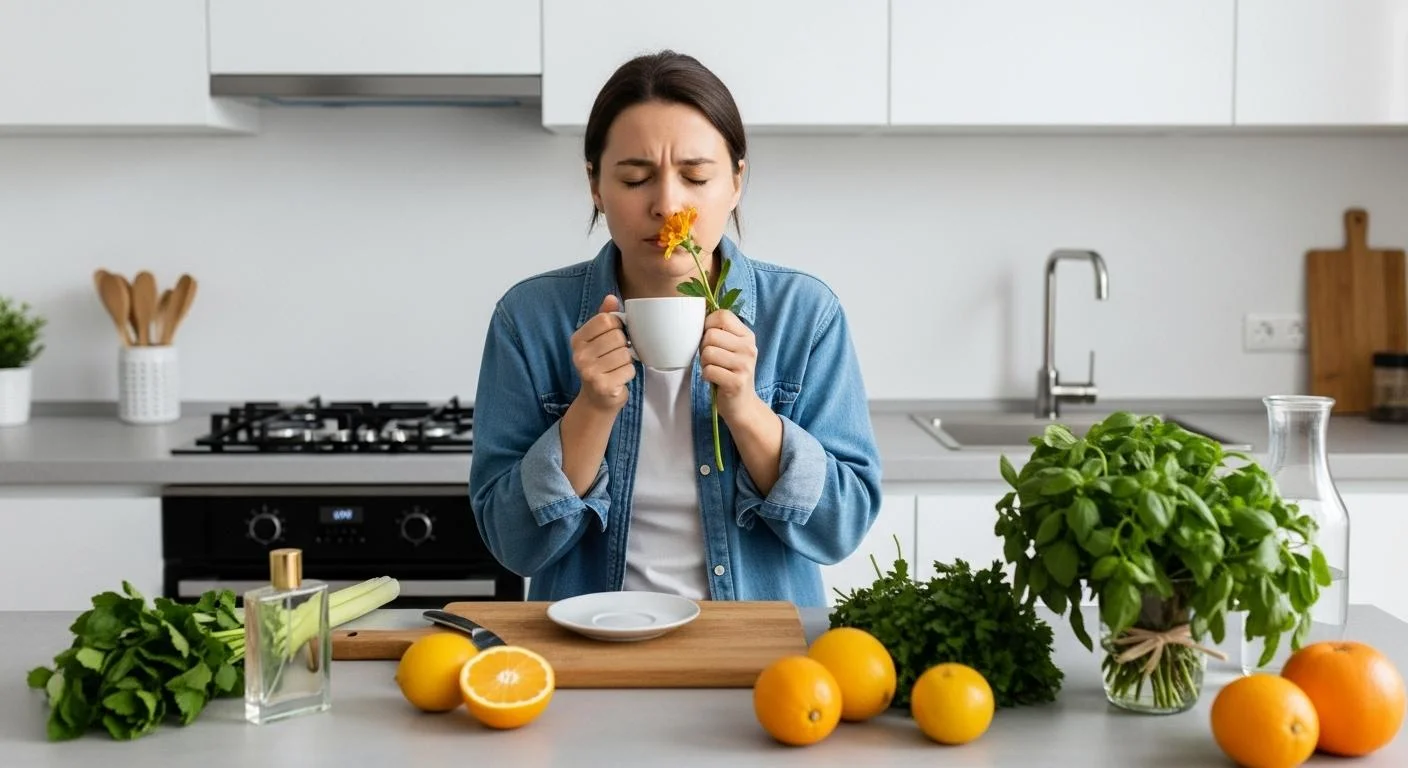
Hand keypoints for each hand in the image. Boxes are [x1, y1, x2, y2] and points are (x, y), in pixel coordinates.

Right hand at [570, 295, 634, 413]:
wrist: (597, 400)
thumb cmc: (601, 365)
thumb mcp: (598, 339)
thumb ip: (605, 317)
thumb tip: (611, 297)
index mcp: (577, 340)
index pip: (606, 320)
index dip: (617, 326)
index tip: (614, 336)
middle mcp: (579, 355)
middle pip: (618, 337)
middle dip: (623, 346)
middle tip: (615, 356)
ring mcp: (589, 372)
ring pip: (625, 353)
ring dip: (627, 361)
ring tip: (616, 367)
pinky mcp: (603, 386)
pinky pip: (629, 369)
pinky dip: (629, 373)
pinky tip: (618, 378)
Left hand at [700, 309, 760, 422]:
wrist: (742, 404)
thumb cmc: (730, 372)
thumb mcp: (732, 348)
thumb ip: (720, 332)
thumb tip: (697, 314)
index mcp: (747, 336)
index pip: (722, 315)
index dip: (708, 324)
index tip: (708, 338)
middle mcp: (749, 348)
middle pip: (711, 335)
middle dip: (703, 348)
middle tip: (711, 359)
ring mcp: (745, 365)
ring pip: (708, 353)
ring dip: (704, 363)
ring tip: (713, 369)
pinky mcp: (736, 382)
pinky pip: (709, 370)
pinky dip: (706, 376)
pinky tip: (714, 379)